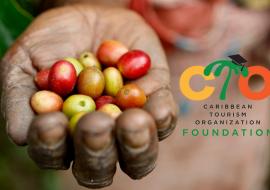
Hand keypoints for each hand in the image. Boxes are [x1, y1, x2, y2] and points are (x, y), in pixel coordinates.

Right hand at [0, 4, 176, 187]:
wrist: (87, 16)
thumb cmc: (52, 44)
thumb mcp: (23, 64)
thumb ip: (20, 100)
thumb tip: (25, 135)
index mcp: (63, 135)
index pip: (56, 155)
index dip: (52, 146)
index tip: (51, 121)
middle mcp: (98, 137)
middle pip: (100, 167)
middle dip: (98, 150)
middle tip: (95, 123)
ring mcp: (128, 122)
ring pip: (139, 154)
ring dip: (137, 143)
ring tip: (131, 120)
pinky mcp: (154, 100)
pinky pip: (164, 120)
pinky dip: (161, 117)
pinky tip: (156, 107)